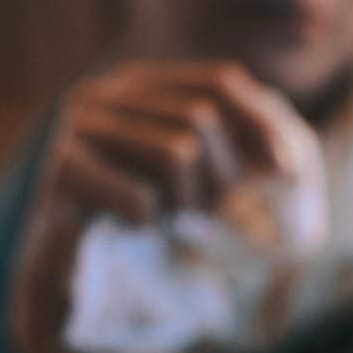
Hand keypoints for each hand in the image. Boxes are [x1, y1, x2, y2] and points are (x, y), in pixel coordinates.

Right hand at [7, 60, 308, 352]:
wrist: (72, 272)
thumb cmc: (144, 216)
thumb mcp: (201, 175)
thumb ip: (239, 148)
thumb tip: (292, 160)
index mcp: (142, 82)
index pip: (219, 80)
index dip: (261, 123)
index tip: (288, 171)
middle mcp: (105, 91)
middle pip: (201, 116)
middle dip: (219, 175)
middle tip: (203, 212)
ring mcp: (77, 126)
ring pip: (177, 153)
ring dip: (186, 201)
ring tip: (167, 219)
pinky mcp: (60, 170)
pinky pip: (142, 197)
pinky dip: (151, 223)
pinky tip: (133, 228)